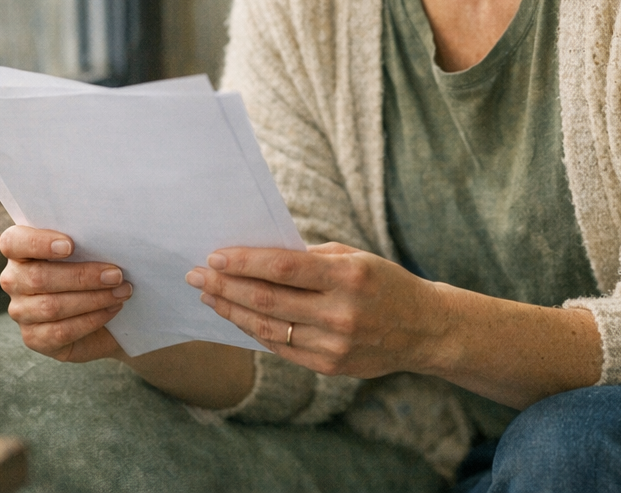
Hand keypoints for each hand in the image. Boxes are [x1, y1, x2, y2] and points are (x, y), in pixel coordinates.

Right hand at [0, 225, 133, 363]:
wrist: (102, 315)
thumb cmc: (90, 272)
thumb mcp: (85, 252)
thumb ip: (84, 242)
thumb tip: (107, 240)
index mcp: (18, 251)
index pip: (13, 243)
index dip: (38, 243)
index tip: (70, 245)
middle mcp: (13, 281)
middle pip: (38, 277)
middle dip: (82, 276)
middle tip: (116, 274)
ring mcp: (20, 312)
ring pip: (51, 306)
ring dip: (93, 299)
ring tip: (121, 292)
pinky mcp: (33, 338)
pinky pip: (61, 331)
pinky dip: (91, 319)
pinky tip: (112, 309)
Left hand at [185, 242, 447, 378]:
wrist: (424, 329)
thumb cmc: (383, 282)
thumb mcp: (354, 256)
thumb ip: (309, 258)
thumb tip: (255, 255)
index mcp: (349, 276)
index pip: (284, 268)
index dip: (244, 262)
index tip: (214, 256)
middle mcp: (341, 313)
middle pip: (267, 300)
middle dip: (225, 286)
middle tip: (196, 275)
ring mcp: (335, 344)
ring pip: (267, 327)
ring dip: (232, 310)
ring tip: (208, 296)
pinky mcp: (329, 366)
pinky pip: (281, 347)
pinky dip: (254, 330)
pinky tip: (236, 316)